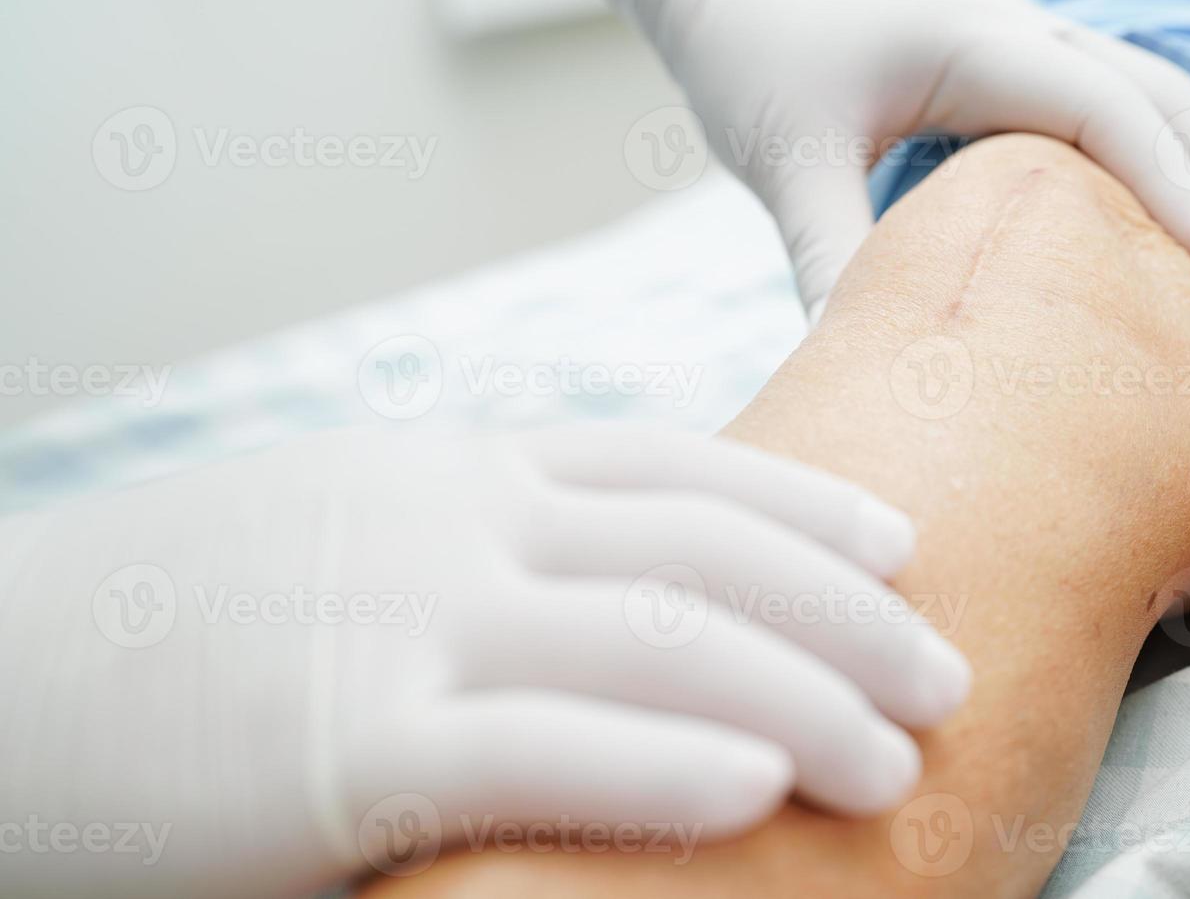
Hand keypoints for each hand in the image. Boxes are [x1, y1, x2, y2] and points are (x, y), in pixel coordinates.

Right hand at [0, 425, 967, 896]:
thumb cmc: (183, 616)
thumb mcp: (350, 532)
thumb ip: (477, 546)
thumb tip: (605, 593)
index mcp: (455, 468)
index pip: (672, 466)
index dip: (800, 505)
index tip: (897, 545)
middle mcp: (453, 523)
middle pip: (700, 550)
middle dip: (843, 609)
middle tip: (942, 666)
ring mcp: (404, 620)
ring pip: (655, 641)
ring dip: (801, 695)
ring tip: (900, 757)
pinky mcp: (345, 744)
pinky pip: (542, 745)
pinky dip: (665, 762)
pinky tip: (760, 788)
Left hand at [560, 0, 1189, 317]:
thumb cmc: (757, 69)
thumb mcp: (784, 160)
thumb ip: (825, 245)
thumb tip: (855, 354)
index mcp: (969, 41)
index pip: (1101, 106)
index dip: (1168, 180)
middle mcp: (1014, 30)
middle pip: (1157, 91)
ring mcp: (1022, 41)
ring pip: (1153, 88)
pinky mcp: (1014, 66)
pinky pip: (1118, 99)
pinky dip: (1171, 149)